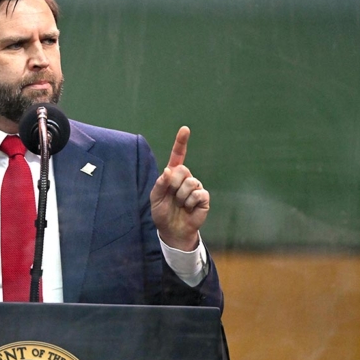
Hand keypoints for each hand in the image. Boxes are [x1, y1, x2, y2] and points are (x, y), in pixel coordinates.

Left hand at [150, 126, 209, 250]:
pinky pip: (198, 194)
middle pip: (182, 170)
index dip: (181, 142)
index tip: (185, 129)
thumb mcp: (155, 199)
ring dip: (181, 197)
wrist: (172, 230)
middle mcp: (186, 178)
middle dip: (174, 185)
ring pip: (190, 183)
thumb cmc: (162, 213)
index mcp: (172, 175)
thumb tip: (168, 170)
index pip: (178, 155)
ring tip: (180, 205)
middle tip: (172, 197)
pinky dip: (190, 203)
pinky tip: (189, 208)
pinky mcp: (204, 198)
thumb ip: (159, 184)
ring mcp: (196, 187)